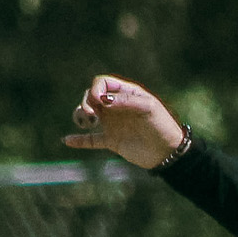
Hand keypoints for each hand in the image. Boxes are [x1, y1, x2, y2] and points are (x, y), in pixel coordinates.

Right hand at [64, 75, 184, 168]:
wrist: (170, 153)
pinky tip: (67, 140)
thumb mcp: (149, 108)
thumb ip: (126, 101)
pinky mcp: (112, 141)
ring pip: (87, 115)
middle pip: (91, 97)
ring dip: (80, 116)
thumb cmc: (163, 127)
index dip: (96, 89)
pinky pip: (91, 140)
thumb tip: (102, 100)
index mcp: (126, 94)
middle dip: (86, 102)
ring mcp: (112, 124)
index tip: (99, 100)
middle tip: (91, 115)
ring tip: (86, 123)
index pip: (102, 83)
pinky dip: (79, 140)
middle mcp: (116, 107)